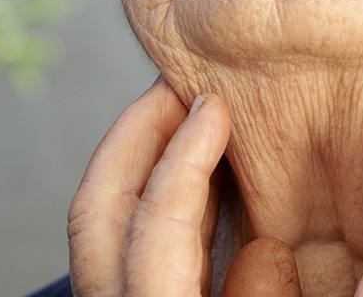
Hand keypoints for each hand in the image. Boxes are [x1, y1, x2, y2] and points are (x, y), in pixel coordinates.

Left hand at [67, 78, 301, 296]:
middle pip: (96, 207)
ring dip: (141, 160)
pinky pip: (126, 243)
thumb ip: (262, 296)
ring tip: (183, 116)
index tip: (214, 106)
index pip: (157, 219)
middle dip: (133, 133)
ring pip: (104, 223)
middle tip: (173, 86)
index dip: (186, 154)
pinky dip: (154, 198)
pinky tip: (197, 182)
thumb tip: (266, 247)